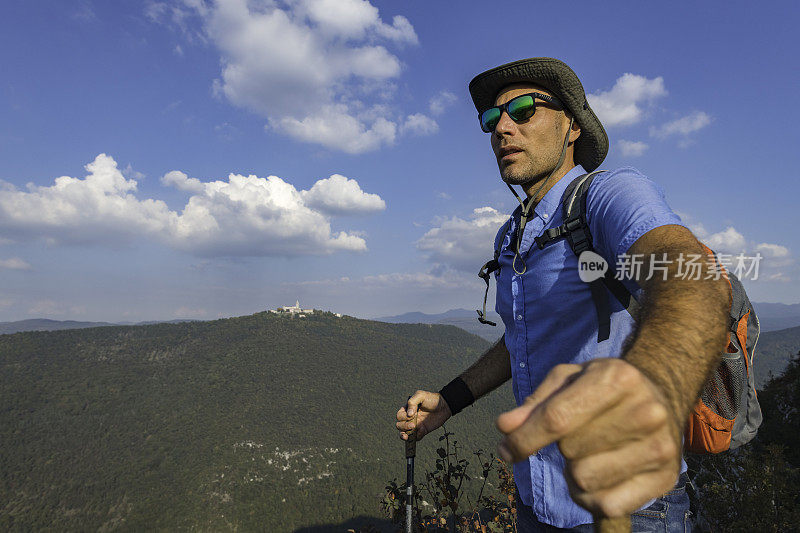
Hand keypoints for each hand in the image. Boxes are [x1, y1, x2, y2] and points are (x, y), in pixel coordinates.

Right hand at [396, 390, 451, 441]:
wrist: (444, 405)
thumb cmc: (432, 399)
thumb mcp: (421, 396)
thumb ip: (412, 402)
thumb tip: (408, 414)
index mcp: (407, 409)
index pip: (399, 416)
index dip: (403, 417)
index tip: (411, 415)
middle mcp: (410, 418)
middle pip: (399, 425)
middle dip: (403, 426)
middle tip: (412, 425)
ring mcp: (416, 425)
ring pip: (405, 433)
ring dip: (404, 435)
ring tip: (407, 436)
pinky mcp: (423, 431)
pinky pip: (416, 437)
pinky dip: (417, 436)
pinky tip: (422, 431)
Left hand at [495, 358, 681, 517]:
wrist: (662, 396)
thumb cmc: (603, 387)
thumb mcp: (568, 380)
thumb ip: (535, 404)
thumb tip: (504, 427)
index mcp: (616, 378)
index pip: (557, 419)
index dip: (524, 439)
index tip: (505, 451)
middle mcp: (645, 411)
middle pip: (569, 451)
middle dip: (561, 448)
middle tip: (577, 436)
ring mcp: (660, 446)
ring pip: (584, 480)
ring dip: (573, 475)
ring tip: (587, 455)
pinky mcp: (665, 478)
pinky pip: (607, 505)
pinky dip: (591, 497)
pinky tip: (600, 476)